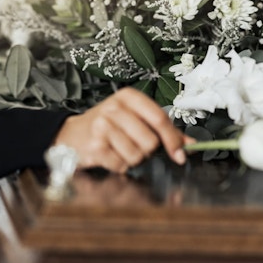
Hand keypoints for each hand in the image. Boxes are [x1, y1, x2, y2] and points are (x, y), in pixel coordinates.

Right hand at [53, 87, 192, 172]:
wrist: (72, 135)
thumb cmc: (107, 125)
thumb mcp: (134, 118)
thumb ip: (163, 129)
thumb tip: (190, 144)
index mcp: (128, 97)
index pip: (159, 118)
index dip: (173, 139)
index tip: (179, 155)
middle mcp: (114, 108)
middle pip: (150, 141)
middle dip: (147, 150)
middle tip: (134, 145)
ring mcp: (102, 126)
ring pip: (137, 155)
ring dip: (132, 159)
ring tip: (120, 149)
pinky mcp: (95, 146)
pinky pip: (121, 165)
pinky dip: (119, 166)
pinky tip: (110, 155)